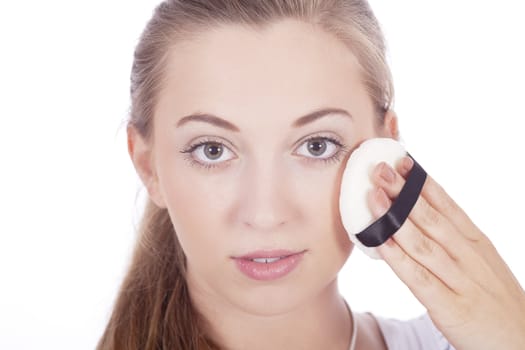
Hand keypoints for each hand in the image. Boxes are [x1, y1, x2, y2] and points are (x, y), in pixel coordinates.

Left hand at [369, 156, 524, 349]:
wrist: (521, 341)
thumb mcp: (479, 258)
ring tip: (373, 196)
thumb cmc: (492, 296)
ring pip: (423, 243)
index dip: (422, 181)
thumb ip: (451, 237)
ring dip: (396, 218)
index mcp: (474, 240)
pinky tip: (380, 242)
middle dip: (403, 191)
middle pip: (431, 217)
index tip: (401, 159)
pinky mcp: (449, 306)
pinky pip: (419, 278)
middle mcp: (467, 255)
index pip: (446, 203)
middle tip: (379, 168)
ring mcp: (459, 280)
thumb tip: (417, 212)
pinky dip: (398, 259)